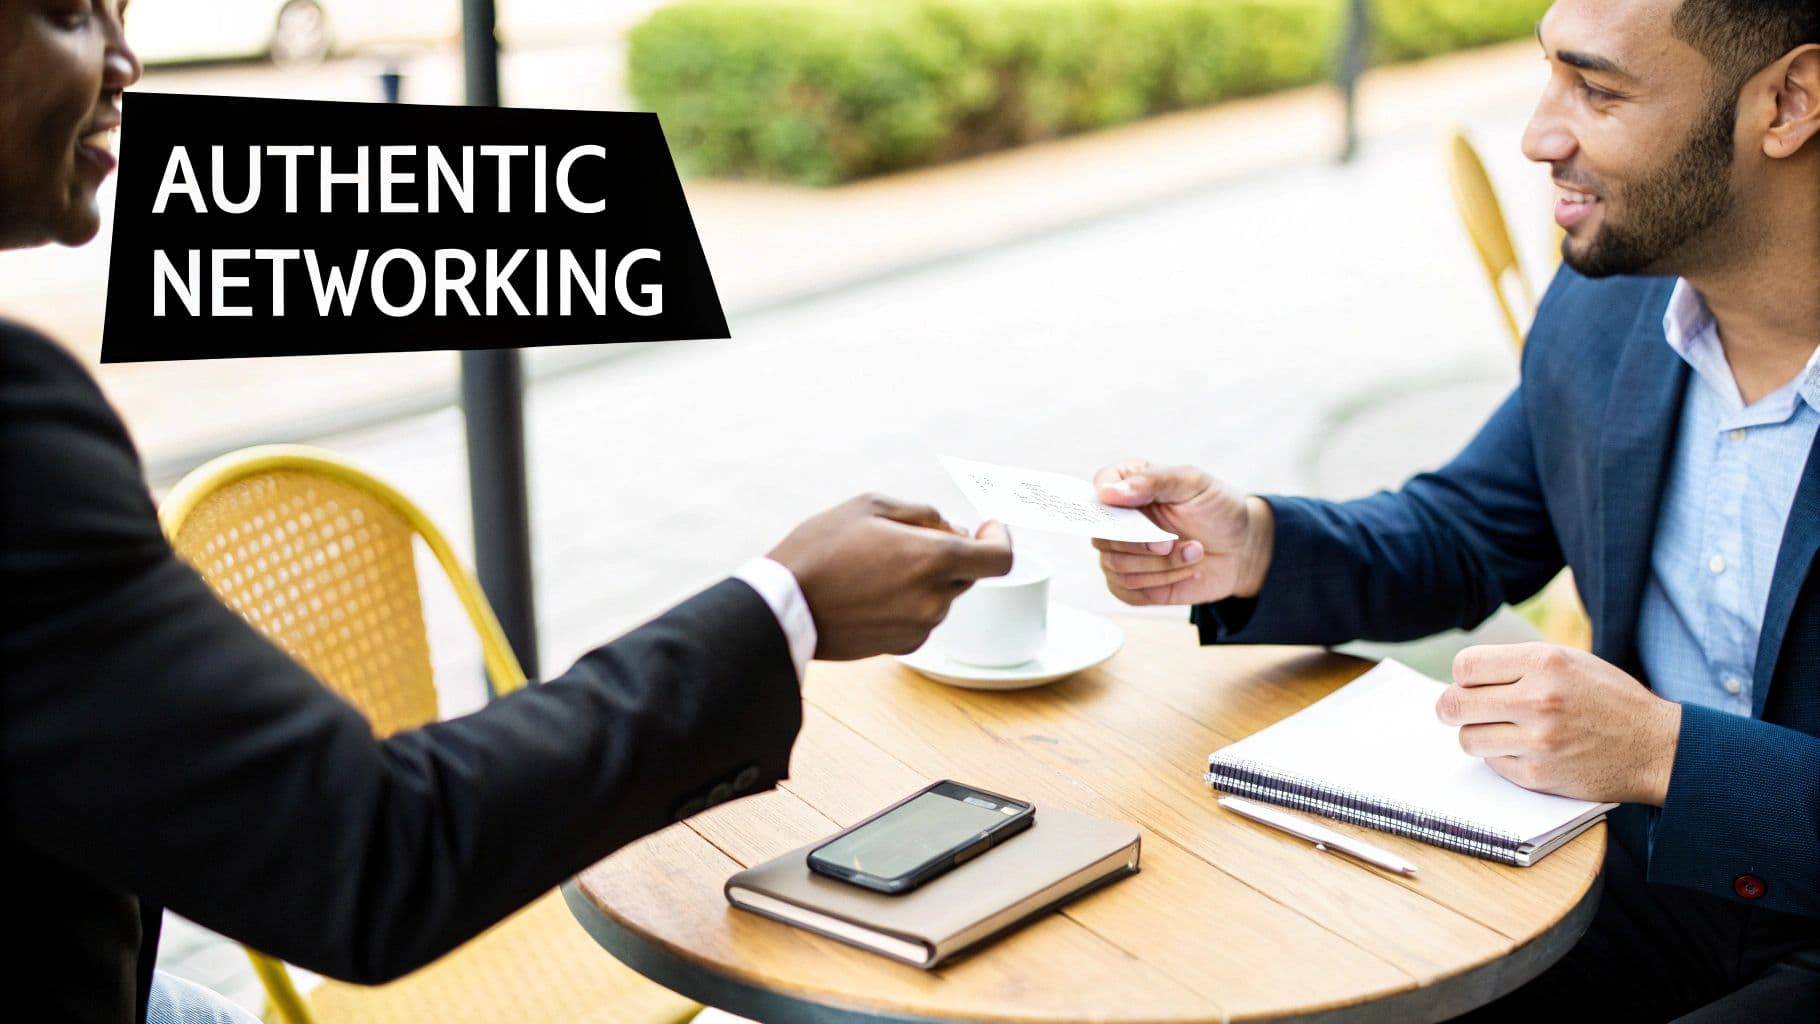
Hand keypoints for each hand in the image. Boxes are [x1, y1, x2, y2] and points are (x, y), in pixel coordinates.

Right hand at [768, 494, 1012, 659]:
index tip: (987, 527)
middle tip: (910, 536)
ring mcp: (920, 627)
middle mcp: (934, 599)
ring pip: (943, 595)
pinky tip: (872, 591)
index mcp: (933, 559)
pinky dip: (910, 601)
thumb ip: (924, 515)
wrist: (782, 607)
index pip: (999, 558)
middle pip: (969, 573)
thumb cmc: (821, 548)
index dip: (1000, 538)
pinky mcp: (903, 646)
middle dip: (951, 552)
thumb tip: (954, 530)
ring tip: (877, 564)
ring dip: (926, 577)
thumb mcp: (871, 506)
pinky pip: (922, 616)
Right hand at [1090, 458, 1273, 605]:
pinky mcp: (1134, 584)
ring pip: (1117, 568)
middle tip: (1171, 542)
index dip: (1107, 501)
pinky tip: (1184, 572)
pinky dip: (1160, 583)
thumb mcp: (1194, 483)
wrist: (1242, 549)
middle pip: (1102, 536)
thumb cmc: (1218, 510)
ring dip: (1160, 566)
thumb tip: (1109, 492)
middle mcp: (1120, 520)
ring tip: (1193, 553)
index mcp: (1130, 484)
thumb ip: (1154, 480)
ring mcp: (1123, 553)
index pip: (1099, 487)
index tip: (1134, 509)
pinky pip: (1128, 591)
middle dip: (1140, 545)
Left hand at [1437, 643, 1682, 805]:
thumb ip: (1517, 664)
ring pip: (1467, 738)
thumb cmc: (1607, 699)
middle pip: (1454, 703)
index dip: (1463, 677)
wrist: (1656, 747)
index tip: (1472, 684)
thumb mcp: (1569, 661)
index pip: (1466, 666)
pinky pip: (1493, 764)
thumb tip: (1462, 676)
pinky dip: (1501, 757)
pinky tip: (1526, 750)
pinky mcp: (1539, 775)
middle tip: (1461, 711)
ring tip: (1500, 730)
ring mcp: (1538, 740)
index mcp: (1545, 661)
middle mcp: (1539, 699)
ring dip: (1476, 735)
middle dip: (1452, 708)